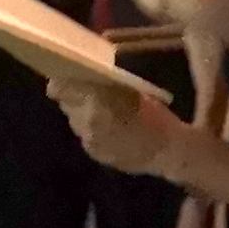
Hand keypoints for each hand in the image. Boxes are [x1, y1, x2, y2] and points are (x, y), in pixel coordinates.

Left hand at [50, 81, 181, 174]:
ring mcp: (88, 139)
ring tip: (103, 111)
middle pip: (65, 103)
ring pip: (74, 119)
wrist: (168, 151)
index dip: (61, 80)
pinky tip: (110, 129)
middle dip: (74, 96)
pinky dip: (92, 129)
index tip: (68, 75)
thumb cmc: (155, 115)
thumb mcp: (133, 89)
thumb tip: (85, 75)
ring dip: (83, 113)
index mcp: (97, 100)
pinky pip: (84, 134)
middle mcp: (86, 120)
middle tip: (88, 91)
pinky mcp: (92, 153)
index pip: (59, 88)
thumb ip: (105, 83)